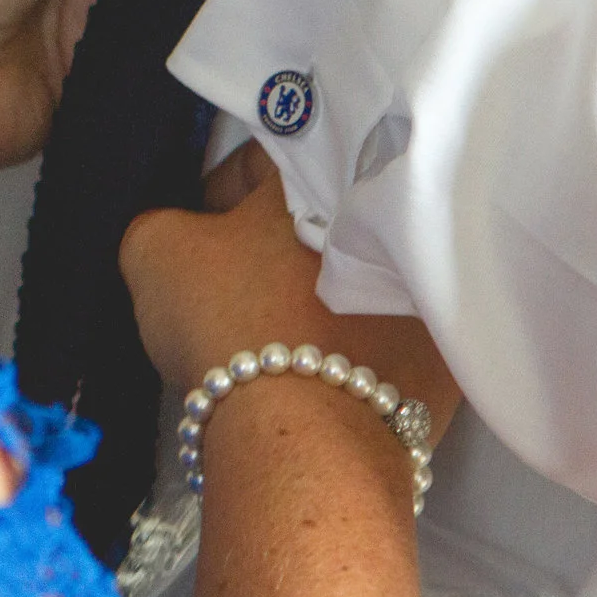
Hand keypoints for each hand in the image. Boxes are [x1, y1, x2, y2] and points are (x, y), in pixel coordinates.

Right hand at [121, 148, 459, 439]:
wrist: (304, 437)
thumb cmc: (229, 322)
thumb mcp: (154, 253)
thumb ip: (158, 223)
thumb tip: (178, 233)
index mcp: (320, 179)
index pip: (262, 159)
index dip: (218, 193)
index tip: (198, 237)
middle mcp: (386, 226)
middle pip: (316, 224)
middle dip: (275, 247)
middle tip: (235, 288)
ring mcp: (422, 295)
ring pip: (353, 281)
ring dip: (317, 298)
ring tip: (277, 341)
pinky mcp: (442, 359)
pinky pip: (387, 340)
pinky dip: (353, 351)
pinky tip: (315, 380)